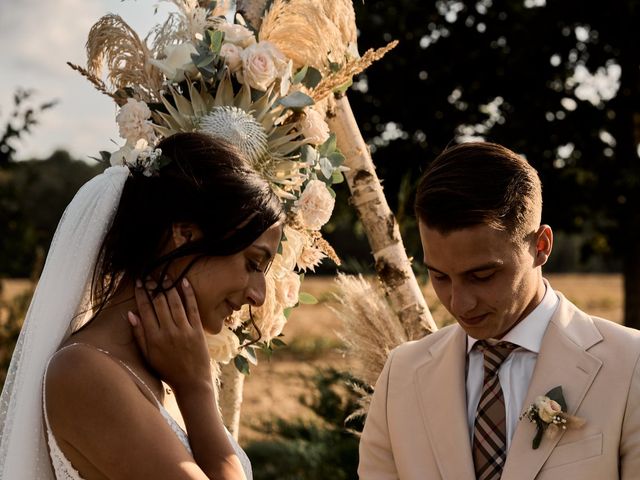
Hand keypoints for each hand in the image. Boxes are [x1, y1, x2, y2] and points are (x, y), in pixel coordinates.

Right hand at [128, 277, 212, 393]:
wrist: (191, 382)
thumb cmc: (167, 370)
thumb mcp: (148, 356)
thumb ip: (139, 335)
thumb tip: (131, 314)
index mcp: (153, 338)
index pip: (145, 310)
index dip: (141, 294)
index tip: (139, 282)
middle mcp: (168, 331)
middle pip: (159, 303)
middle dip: (154, 287)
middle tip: (151, 276)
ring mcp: (184, 330)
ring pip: (175, 303)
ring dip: (169, 287)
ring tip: (164, 276)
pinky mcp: (197, 330)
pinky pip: (192, 308)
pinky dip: (188, 294)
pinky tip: (184, 282)